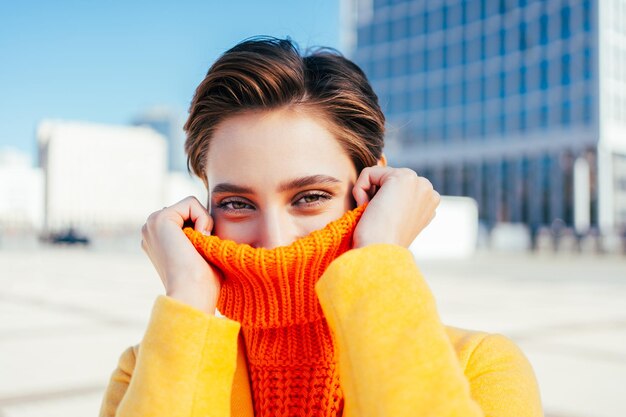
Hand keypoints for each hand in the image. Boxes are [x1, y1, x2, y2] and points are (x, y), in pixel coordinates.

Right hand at [141, 196, 220, 314]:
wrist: (192, 295)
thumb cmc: (202, 284)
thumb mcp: (201, 254)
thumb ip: (199, 236)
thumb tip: (207, 227)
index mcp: (158, 239)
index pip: (188, 217)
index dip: (203, 230)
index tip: (200, 252)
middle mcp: (151, 230)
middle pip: (189, 209)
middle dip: (203, 225)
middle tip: (200, 250)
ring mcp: (151, 223)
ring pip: (191, 205)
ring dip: (204, 223)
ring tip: (198, 247)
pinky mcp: (160, 219)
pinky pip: (192, 202)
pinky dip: (203, 219)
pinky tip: (198, 239)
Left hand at [352, 166, 439, 247]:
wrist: (379, 254)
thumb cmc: (380, 244)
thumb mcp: (395, 221)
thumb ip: (398, 204)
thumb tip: (384, 193)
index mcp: (429, 204)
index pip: (396, 189)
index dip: (382, 204)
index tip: (384, 223)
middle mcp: (429, 191)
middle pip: (388, 180)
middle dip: (376, 197)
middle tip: (377, 220)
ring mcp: (419, 183)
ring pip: (378, 176)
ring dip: (368, 194)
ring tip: (374, 215)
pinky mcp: (402, 177)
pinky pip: (369, 173)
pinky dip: (360, 190)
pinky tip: (367, 208)